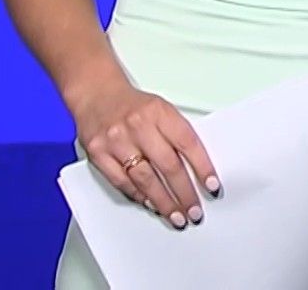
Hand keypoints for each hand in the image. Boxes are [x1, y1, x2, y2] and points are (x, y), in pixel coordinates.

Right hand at [70, 80, 219, 229]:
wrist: (96, 92)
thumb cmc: (133, 105)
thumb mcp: (162, 110)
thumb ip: (177, 135)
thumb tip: (197, 169)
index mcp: (160, 112)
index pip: (188, 143)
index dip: (203, 167)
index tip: (212, 186)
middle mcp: (138, 126)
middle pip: (168, 165)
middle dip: (184, 193)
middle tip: (194, 211)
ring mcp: (116, 140)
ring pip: (145, 179)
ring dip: (163, 201)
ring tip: (176, 215)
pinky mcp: (98, 153)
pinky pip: (121, 181)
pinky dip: (138, 195)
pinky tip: (150, 203)